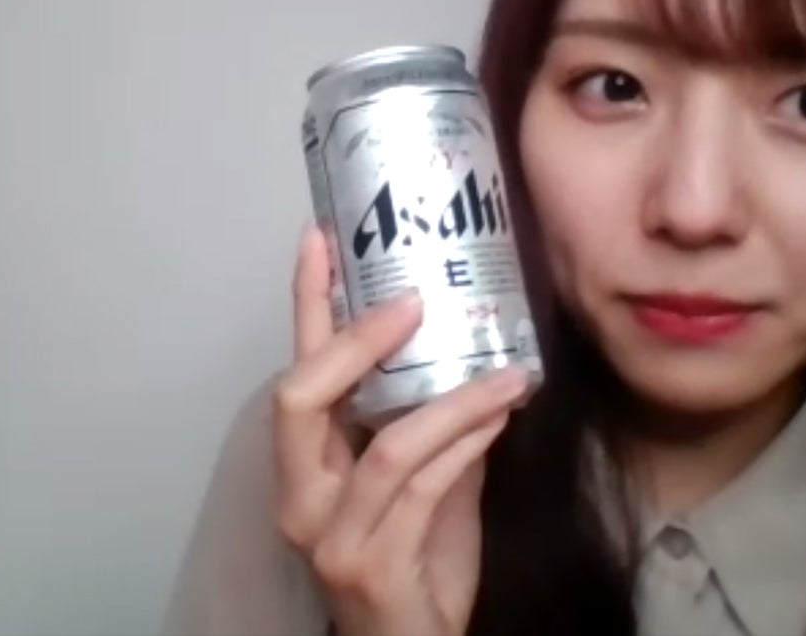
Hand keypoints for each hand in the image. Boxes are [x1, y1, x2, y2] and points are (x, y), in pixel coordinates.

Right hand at [273, 225, 526, 635]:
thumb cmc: (417, 566)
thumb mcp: (427, 484)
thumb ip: (437, 428)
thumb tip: (477, 358)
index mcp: (304, 466)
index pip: (297, 370)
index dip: (306, 304)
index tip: (320, 237)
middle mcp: (299, 496)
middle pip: (302, 397)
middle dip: (356, 340)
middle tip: (414, 300)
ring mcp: (329, 534)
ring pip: (386, 443)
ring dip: (454, 399)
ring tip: (507, 372)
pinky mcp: (370, 564)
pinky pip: (423, 487)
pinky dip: (466, 443)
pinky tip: (500, 414)